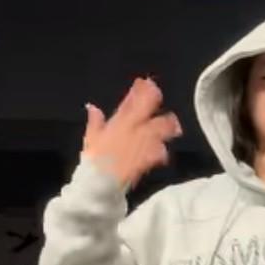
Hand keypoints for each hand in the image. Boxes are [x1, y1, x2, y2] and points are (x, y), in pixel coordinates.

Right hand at [82, 77, 181, 193]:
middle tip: (158, 95)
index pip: (130, 101)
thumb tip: (92, 106)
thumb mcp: (91, 138)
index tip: (145, 82)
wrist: (98, 183)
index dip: (139, 90)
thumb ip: (94, 121)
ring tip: (173, 126)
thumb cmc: (93, 161)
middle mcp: (131, 130)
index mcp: (117, 123)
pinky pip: (159, 153)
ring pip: (160, 129)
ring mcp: (141, 144)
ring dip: (167, 125)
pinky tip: (163, 152)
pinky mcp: (146, 159)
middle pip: (147, 108)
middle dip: (154, 99)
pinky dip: (161, 152)